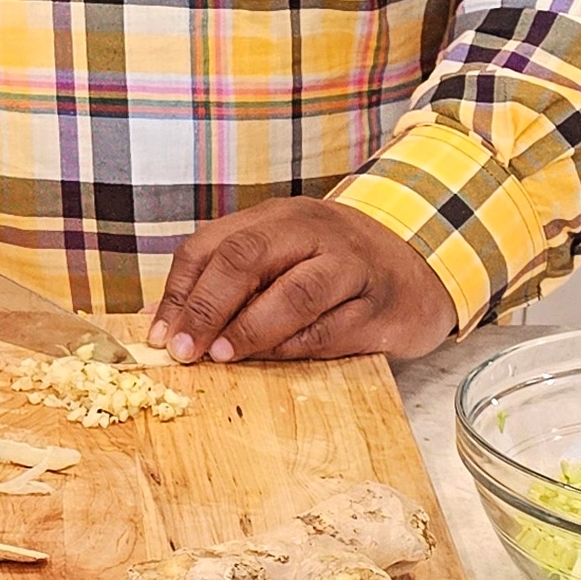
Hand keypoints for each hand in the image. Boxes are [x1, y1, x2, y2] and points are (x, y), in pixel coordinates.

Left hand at [149, 197, 455, 364]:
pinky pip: (332, 330)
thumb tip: (169, 324)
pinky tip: (274, 361)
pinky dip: (296, 348)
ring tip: (222, 356)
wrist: (420, 264)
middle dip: (207, 307)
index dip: (180, 292)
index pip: (211, 245)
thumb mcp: (282, 257)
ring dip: (251, 329)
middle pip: (247, 258)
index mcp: (276, 218)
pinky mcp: (380, 307)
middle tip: (185, 350)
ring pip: (294, 294)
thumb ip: (232, 283)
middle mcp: (312, 232)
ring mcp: (350, 266)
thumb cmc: (334, 266)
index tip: (160, 336)